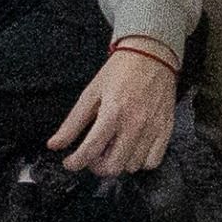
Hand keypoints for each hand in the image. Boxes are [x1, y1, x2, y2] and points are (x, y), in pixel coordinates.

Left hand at [49, 42, 183, 177]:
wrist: (152, 54)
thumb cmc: (120, 71)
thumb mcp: (91, 93)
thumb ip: (73, 122)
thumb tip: (55, 144)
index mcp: (113, 112)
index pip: (90, 151)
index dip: (75, 163)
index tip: (69, 162)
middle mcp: (134, 124)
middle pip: (113, 167)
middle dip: (96, 167)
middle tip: (92, 156)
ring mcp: (152, 129)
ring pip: (132, 167)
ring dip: (118, 163)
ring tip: (112, 149)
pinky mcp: (166, 129)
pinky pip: (153, 161)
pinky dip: (140, 162)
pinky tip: (132, 149)